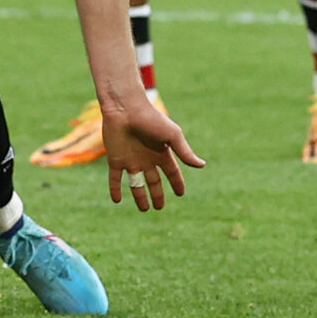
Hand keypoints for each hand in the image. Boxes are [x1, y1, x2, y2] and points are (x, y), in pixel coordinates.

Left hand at [104, 95, 204, 211]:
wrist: (125, 109)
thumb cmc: (151, 119)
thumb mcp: (171, 136)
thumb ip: (184, 152)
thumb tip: (202, 165)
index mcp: (161, 153)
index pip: (172, 172)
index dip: (177, 183)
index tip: (181, 194)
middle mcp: (147, 158)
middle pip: (154, 181)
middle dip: (157, 194)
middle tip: (159, 207)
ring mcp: (131, 160)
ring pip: (136, 183)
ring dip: (139, 196)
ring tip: (144, 209)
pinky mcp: (115, 160)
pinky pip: (115, 179)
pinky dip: (115, 190)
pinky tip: (117, 200)